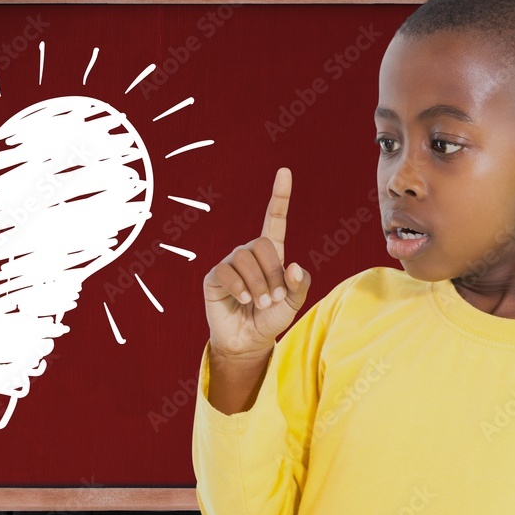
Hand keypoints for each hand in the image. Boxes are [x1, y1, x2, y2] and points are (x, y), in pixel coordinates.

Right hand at [203, 167, 311, 358]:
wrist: (248, 342)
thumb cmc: (271, 320)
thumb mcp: (293, 303)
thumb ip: (299, 285)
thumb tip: (293, 265)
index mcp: (271, 254)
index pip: (275, 219)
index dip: (279, 196)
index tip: (284, 172)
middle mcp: (249, 253)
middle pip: (262, 244)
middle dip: (273, 273)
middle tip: (275, 298)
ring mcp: (230, 263)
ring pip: (246, 258)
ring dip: (258, 285)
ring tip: (261, 303)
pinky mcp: (215, 276)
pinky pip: (227, 271)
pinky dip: (240, 288)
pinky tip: (244, 301)